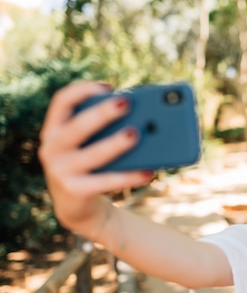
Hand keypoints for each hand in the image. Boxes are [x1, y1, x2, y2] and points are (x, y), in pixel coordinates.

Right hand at [38, 81, 152, 235]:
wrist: (78, 206)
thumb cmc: (92, 165)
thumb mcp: (92, 144)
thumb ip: (108, 129)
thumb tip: (145, 119)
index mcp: (55, 129)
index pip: (62, 101)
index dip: (84, 90)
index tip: (110, 87)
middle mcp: (52, 148)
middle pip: (78, 126)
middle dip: (102, 113)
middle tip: (127, 103)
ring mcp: (60, 171)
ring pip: (92, 154)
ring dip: (115, 143)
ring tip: (137, 134)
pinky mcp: (75, 191)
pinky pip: (106, 181)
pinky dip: (129, 176)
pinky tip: (148, 171)